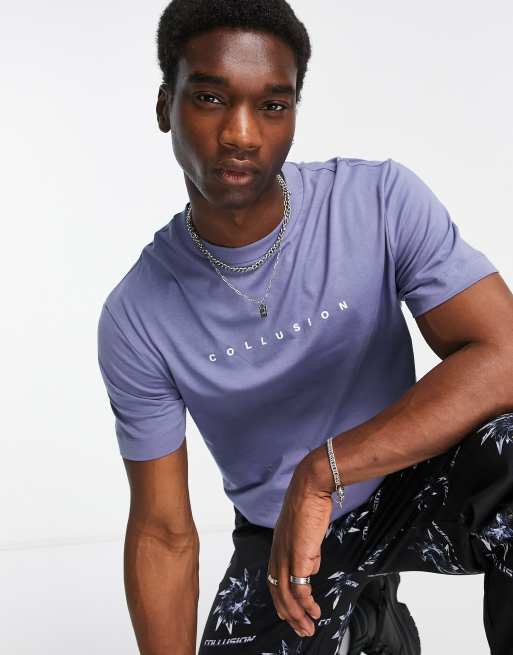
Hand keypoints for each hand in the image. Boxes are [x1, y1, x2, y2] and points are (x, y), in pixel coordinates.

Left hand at [266, 459, 333, 637]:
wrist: (310, 489)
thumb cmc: (310, 506)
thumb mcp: (306, 534)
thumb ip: (308, 552)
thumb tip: (311, 568)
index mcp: (278, 548)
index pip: (275, 581)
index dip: (281, 601)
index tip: (290, 615)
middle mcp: (277, 554)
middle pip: (278, 593)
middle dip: (289, 615)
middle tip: (301, 630)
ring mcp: (285, 555)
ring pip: (286, 595)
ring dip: (297, 615)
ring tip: (308, 627)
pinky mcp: (297, 554)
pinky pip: (299, 586)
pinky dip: (305, 602)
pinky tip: (313, 610)